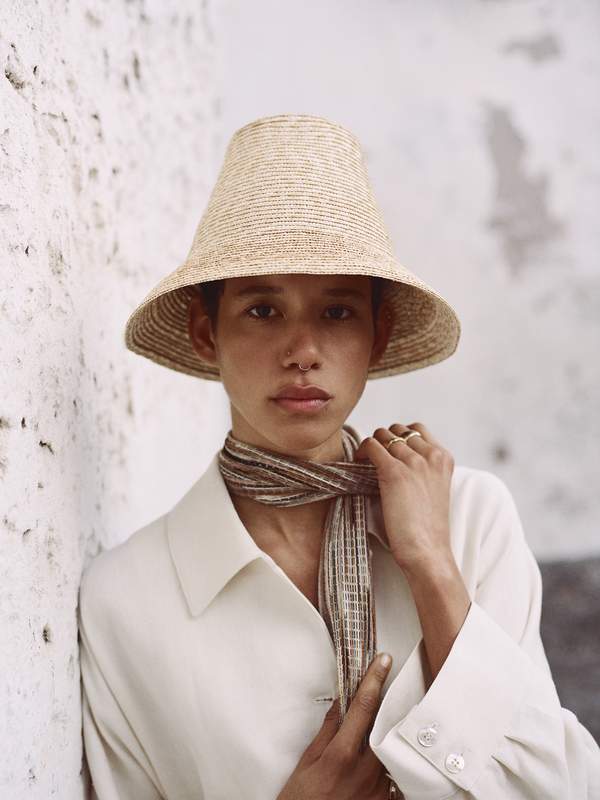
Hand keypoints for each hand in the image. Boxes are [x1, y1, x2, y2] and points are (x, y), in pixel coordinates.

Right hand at [276, 653, 393, 799]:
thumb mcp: (307, 761)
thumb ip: (328, 730)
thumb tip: (342, 703)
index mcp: (342, 754)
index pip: (363, 706)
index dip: (374, 679)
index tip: (382, 661)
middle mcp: (365, 770)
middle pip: (384, 722)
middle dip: (386, 702)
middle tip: (386, 688)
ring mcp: (379, 787)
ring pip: (390, 747)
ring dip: (385, 732)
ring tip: (376, 729)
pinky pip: (393, 773)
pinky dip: (388, 760)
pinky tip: (381, 756)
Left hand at [353, 423, 454, 572]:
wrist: (427, 551)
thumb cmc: (426, 528)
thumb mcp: (434, 489)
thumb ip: (424, 469)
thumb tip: (395, 456)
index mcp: (444, 458)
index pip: (417, 429)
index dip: (399, 437)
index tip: (389, 452)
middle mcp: (431, 455)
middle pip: (398, 430)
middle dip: (383, 440)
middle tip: (374, 458)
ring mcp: (414, 462)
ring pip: (382, 435)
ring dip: (371, 446)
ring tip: (364, 462)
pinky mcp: (394, 472)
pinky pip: (371, 445)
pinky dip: (361, 451)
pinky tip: (358, 463)